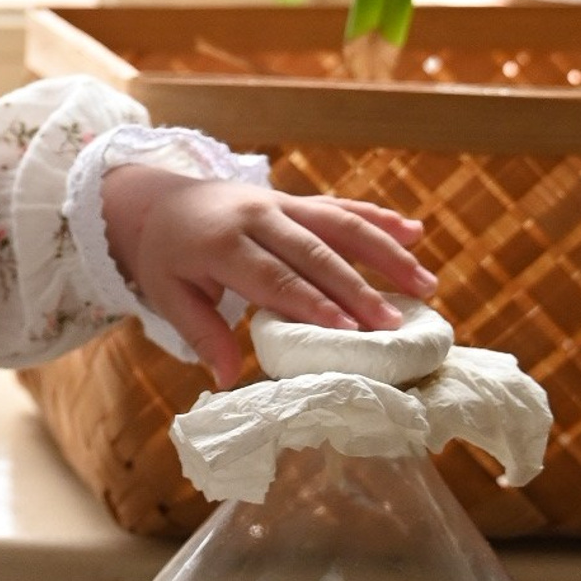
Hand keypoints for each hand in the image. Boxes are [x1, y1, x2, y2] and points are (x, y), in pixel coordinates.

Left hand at [100, 167, 434, 386]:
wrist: (156, 200)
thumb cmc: (167, 258)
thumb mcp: (169, 296)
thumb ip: (202, 334)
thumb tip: (226, 380)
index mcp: (221, 243)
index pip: (274, 277)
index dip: (313, 303)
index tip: (349, 332)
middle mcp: (256, 215)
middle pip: (314, 253)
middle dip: (357, 289)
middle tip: (393, 323)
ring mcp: (280, 203)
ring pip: (339, 224)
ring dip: (385, 253)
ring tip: (424, 285)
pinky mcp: (295, 200)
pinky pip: (340, 206)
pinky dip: (378, 218)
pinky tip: (415, 233)